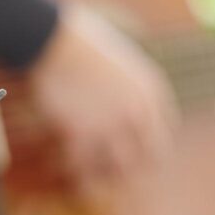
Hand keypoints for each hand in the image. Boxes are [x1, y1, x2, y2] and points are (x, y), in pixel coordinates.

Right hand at [28, 5, 176, 189]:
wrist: (51, 39)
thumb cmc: (79, 42)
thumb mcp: (121, 60)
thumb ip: (129, 87)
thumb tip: (122, 107)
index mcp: (151, 91)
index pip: (164, 134)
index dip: (148, 148)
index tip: (135, 153)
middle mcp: (137, 113)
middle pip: (147, 159)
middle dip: (131, 167)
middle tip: (115, 172)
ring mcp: (110, 125)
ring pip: (117, 169)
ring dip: (104, 173)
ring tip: (91, 175)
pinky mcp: (80, 133)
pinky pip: (82, 166)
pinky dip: (74, 168)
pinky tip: (66, 165)